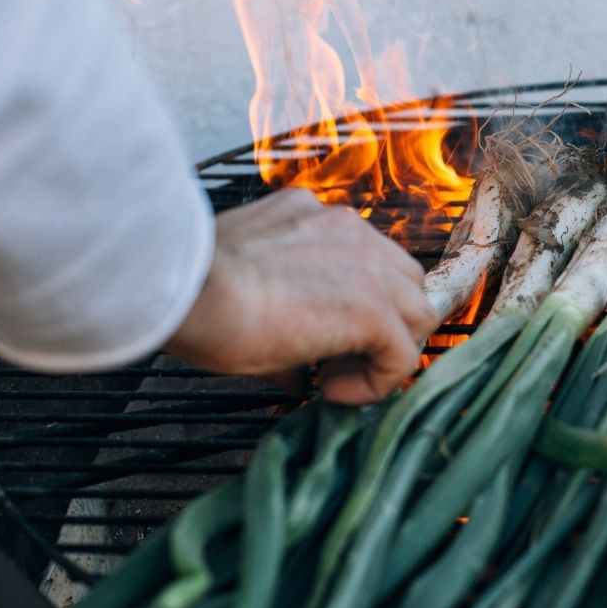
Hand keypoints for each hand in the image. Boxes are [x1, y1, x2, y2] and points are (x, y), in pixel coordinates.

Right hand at [164, 189, 436, 405]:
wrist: (189, 289)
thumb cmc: (193, 290)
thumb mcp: (240, 292)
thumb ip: (279, 320)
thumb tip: (292, 374)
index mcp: (310, 216)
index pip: (361, 258)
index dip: (352, 305)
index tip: (315, 340)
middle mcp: (344, 227)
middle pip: (402, 279)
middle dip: (383, 322)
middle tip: (334, 359)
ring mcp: (366, 262)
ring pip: (417, 311)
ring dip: (386, 349)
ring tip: (335, 376)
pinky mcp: (373, 307)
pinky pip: (403, 354)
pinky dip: (376, 382)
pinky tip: (329, 390)